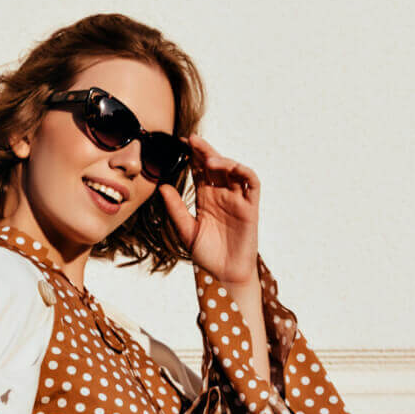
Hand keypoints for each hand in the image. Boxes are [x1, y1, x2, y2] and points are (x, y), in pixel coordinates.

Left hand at [158, 133, 259, 284]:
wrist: (223, 273)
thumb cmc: (206, 254)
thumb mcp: (186, 230)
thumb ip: (175, 209)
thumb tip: (162, 187)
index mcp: (206, 198)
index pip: (200, 171)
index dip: (192, 157)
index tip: (179, 144)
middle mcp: (222, 194)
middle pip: (215, 166)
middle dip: (204, 151)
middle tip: (190, 140)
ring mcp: (237, 199)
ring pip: (234, 170)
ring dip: (222, 160)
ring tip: (207, 158)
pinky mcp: (251, 206)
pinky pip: (252, 182)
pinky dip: (243, 171)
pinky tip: (230, 167)